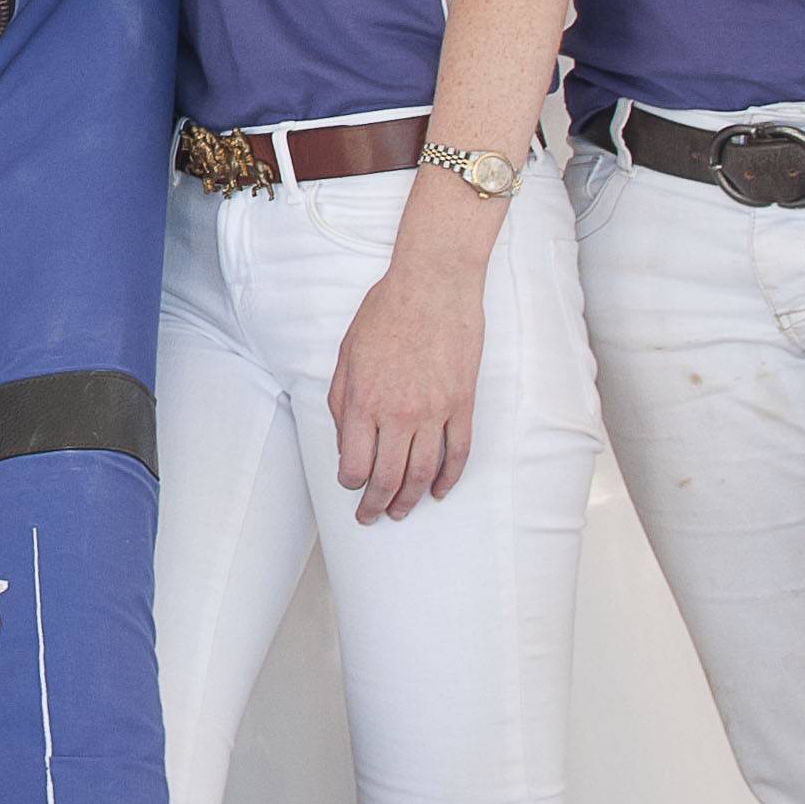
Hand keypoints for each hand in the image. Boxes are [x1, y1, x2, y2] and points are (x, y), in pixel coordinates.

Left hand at [327, 253, 485, 522]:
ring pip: (423, 473)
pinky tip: (438, 491)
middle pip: (389, 478)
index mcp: (364, 401)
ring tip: (403, 512)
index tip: (350, 487)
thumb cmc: (384, 314)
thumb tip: (346, 445)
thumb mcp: (347, 356)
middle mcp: (399, 413)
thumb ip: (342, 404)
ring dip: (411, 499)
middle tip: (372, 518)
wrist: (432, 285)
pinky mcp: (462, 404)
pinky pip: (458, 453)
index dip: (350, 483)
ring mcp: (435, 411)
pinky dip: (449, 478)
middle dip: (378, 506)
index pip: (355, 465)